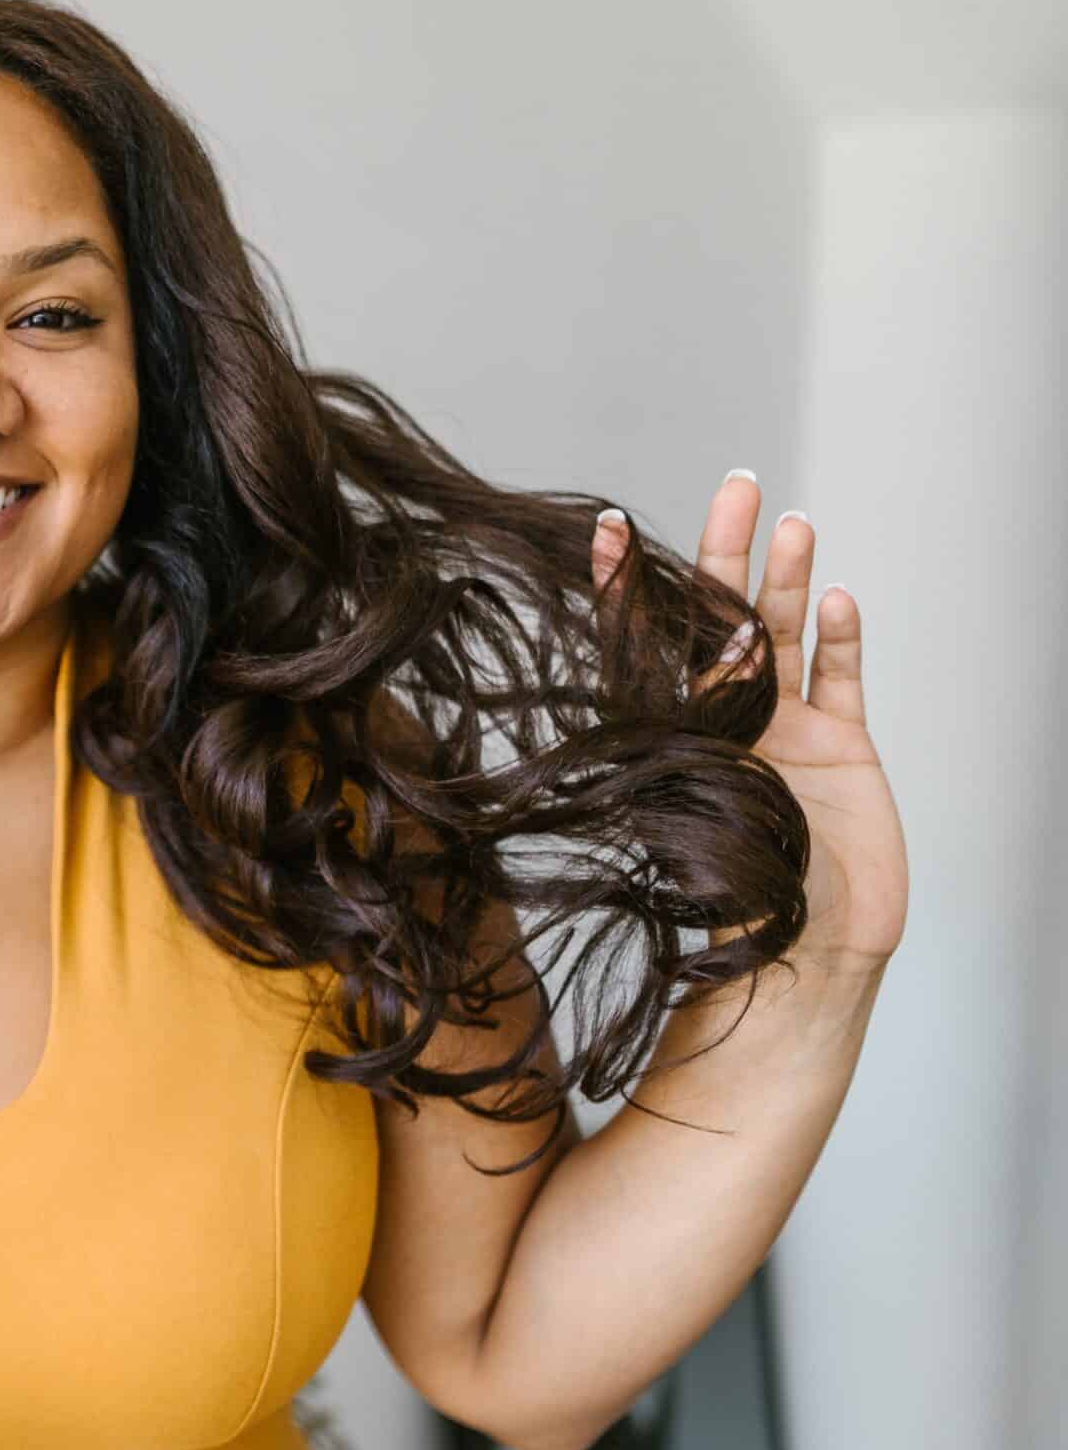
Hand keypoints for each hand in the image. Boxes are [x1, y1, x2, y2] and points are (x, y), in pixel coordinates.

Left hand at [591, 474, 907, 968]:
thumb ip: (665, 761)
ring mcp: (789, 731)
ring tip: (788, 522)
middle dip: (727, 552)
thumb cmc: (724, 911)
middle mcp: (728, 721)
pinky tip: (835, 596)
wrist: (800, 964)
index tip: (605, 528)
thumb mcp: (676, 823)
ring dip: (786, 579)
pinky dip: (840, 640)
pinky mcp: (845, 751)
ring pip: (786, 635)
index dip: (627, 588)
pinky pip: (842, 680)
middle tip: (736, 486)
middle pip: (726, 617)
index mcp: (673, 734)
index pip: (644, 645)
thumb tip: (628, 709)